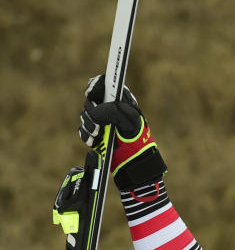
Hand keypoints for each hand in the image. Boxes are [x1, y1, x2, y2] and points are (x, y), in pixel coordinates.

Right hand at [78, 75, 166, 190]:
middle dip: (91, 113)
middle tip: (98, 125)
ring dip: (90, 126)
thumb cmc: (137, 142)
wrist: (133, 165)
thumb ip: (113, 111)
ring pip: (85, 116)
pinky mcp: (96, 133)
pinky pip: (84, 130)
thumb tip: (94, 110)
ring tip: (99, 136)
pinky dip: (87, 136)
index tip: (91, 93)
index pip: (104, 84)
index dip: (95, 85)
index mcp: (122, 101)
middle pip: (90, 100)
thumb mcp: (129, 123)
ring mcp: (103, 121)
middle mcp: (111, 109)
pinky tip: (95, 142)